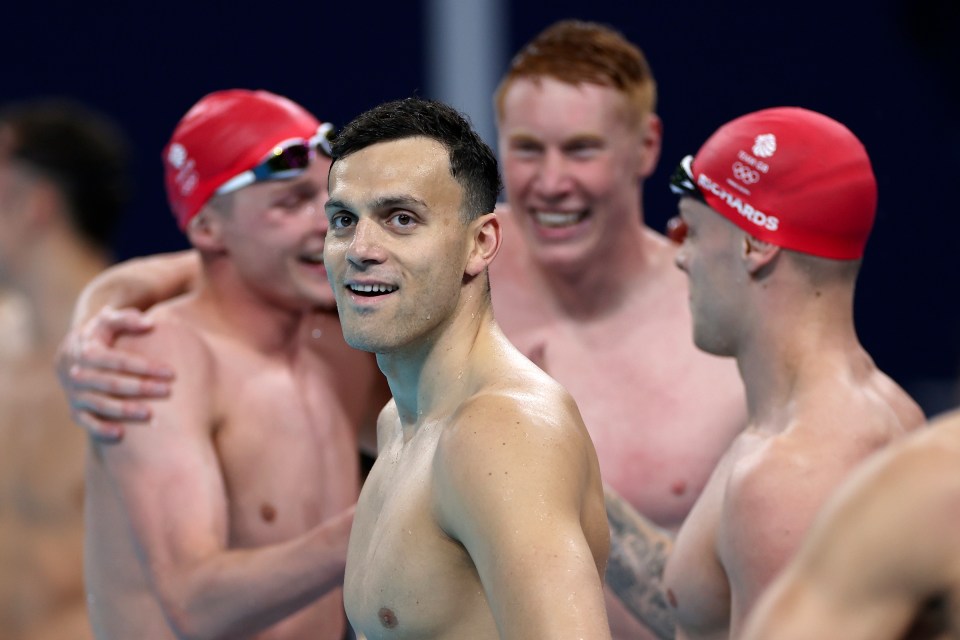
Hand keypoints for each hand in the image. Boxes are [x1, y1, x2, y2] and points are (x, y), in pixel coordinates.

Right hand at [56, 306, 174, 441]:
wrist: (71, 354)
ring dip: (125, 411)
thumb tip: (150, 323)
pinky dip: (101, 429)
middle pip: (112, 384)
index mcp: (88, 352)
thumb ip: (127, 318)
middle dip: (141, 388)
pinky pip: (87, 422)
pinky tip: (121, 434)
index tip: (172, 373)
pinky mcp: (76, 410)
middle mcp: (79, 374)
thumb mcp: (109, 321)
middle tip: (168, 392)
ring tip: (151, 415)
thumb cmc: (100, 336)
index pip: (119, 361)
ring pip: (101, 404)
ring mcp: (76, 394)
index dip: (145, 367)